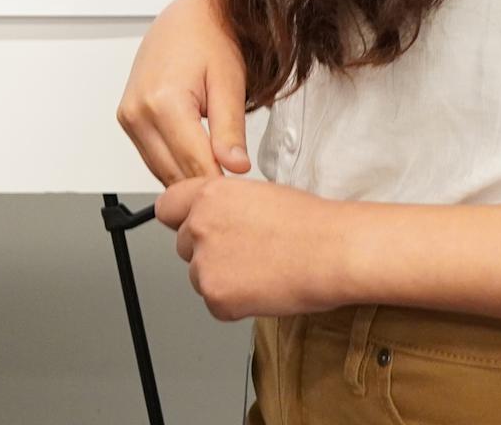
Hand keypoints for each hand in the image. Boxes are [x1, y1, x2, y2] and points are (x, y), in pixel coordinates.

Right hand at [118, 0, 250, 183]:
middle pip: (173, 174)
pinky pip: (152, 158)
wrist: (186, 14)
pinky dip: (175, 166)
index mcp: (163, 102)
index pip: (195, 166)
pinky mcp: (128, 119)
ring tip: (220, 180)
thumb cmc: (211, 37)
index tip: (243, 199)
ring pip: (160, 172)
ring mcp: (129, 117)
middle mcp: (138, 112)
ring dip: (188, 179)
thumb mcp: (230, 82)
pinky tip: (199, 163)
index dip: (222, 187)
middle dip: (205, 187)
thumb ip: (230, 129)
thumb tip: (236, 168)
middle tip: (237, 197)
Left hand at [157, 175, 345, 321]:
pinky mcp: (217, 296)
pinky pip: (216, 306)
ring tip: (262, 271)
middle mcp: (199, 225)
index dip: (182, 220)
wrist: (333, 252)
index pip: (168, 207)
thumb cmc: (309, 223)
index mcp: (209, 195)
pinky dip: (236, 306)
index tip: (192, 229)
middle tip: (245, 255)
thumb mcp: (257, 194)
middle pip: (184, 246)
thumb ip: (224, 206)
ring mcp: (205, 262)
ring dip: (222, 280)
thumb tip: (215, 220)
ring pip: (199, 278)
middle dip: (207, 253)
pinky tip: (264, 290)